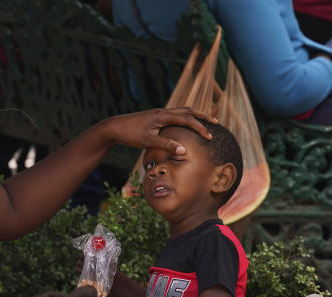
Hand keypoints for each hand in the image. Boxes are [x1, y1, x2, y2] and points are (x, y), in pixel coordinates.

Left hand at [101, 107, 217, 154]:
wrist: (114, 127)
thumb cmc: (130, 134)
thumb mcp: (148, 142)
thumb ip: (166, 145)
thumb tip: (184, 150)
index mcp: (163, 116)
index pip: (187, 119)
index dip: (200, 128)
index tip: (210, 137)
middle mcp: (163, 112)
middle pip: (188, 111)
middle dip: (203, 117)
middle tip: (216, 122)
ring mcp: (159, 114)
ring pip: (182, 111)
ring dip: (195, 115)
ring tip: (205, 121)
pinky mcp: (156, 117)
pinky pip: (175, 115)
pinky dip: (185, 118)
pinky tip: (186, 124)